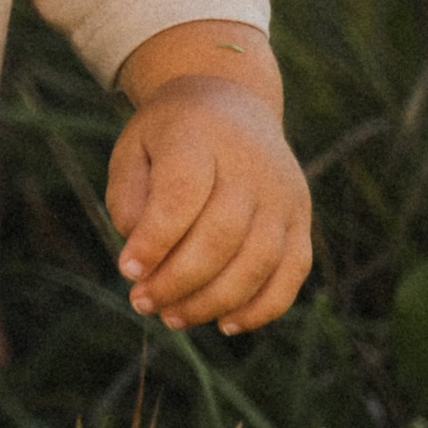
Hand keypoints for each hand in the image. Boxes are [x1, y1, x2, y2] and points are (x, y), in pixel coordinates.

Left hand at [107, 28, 310, 336]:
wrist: (233, 104)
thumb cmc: (171, 138)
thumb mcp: (134, 150)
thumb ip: (129, 200)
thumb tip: (141, 263)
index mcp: (201, 136)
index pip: (181, 195)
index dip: (154, 240)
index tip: (126, 270)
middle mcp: (252, 165)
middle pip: (222, 235)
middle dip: (178, 280)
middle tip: (142, 302)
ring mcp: (284, 193)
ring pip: (258, 261)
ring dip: (213, 301)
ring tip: (172, 318)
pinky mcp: (301, 219)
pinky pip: (291, 273)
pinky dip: (261, 307)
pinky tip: (225, 323)